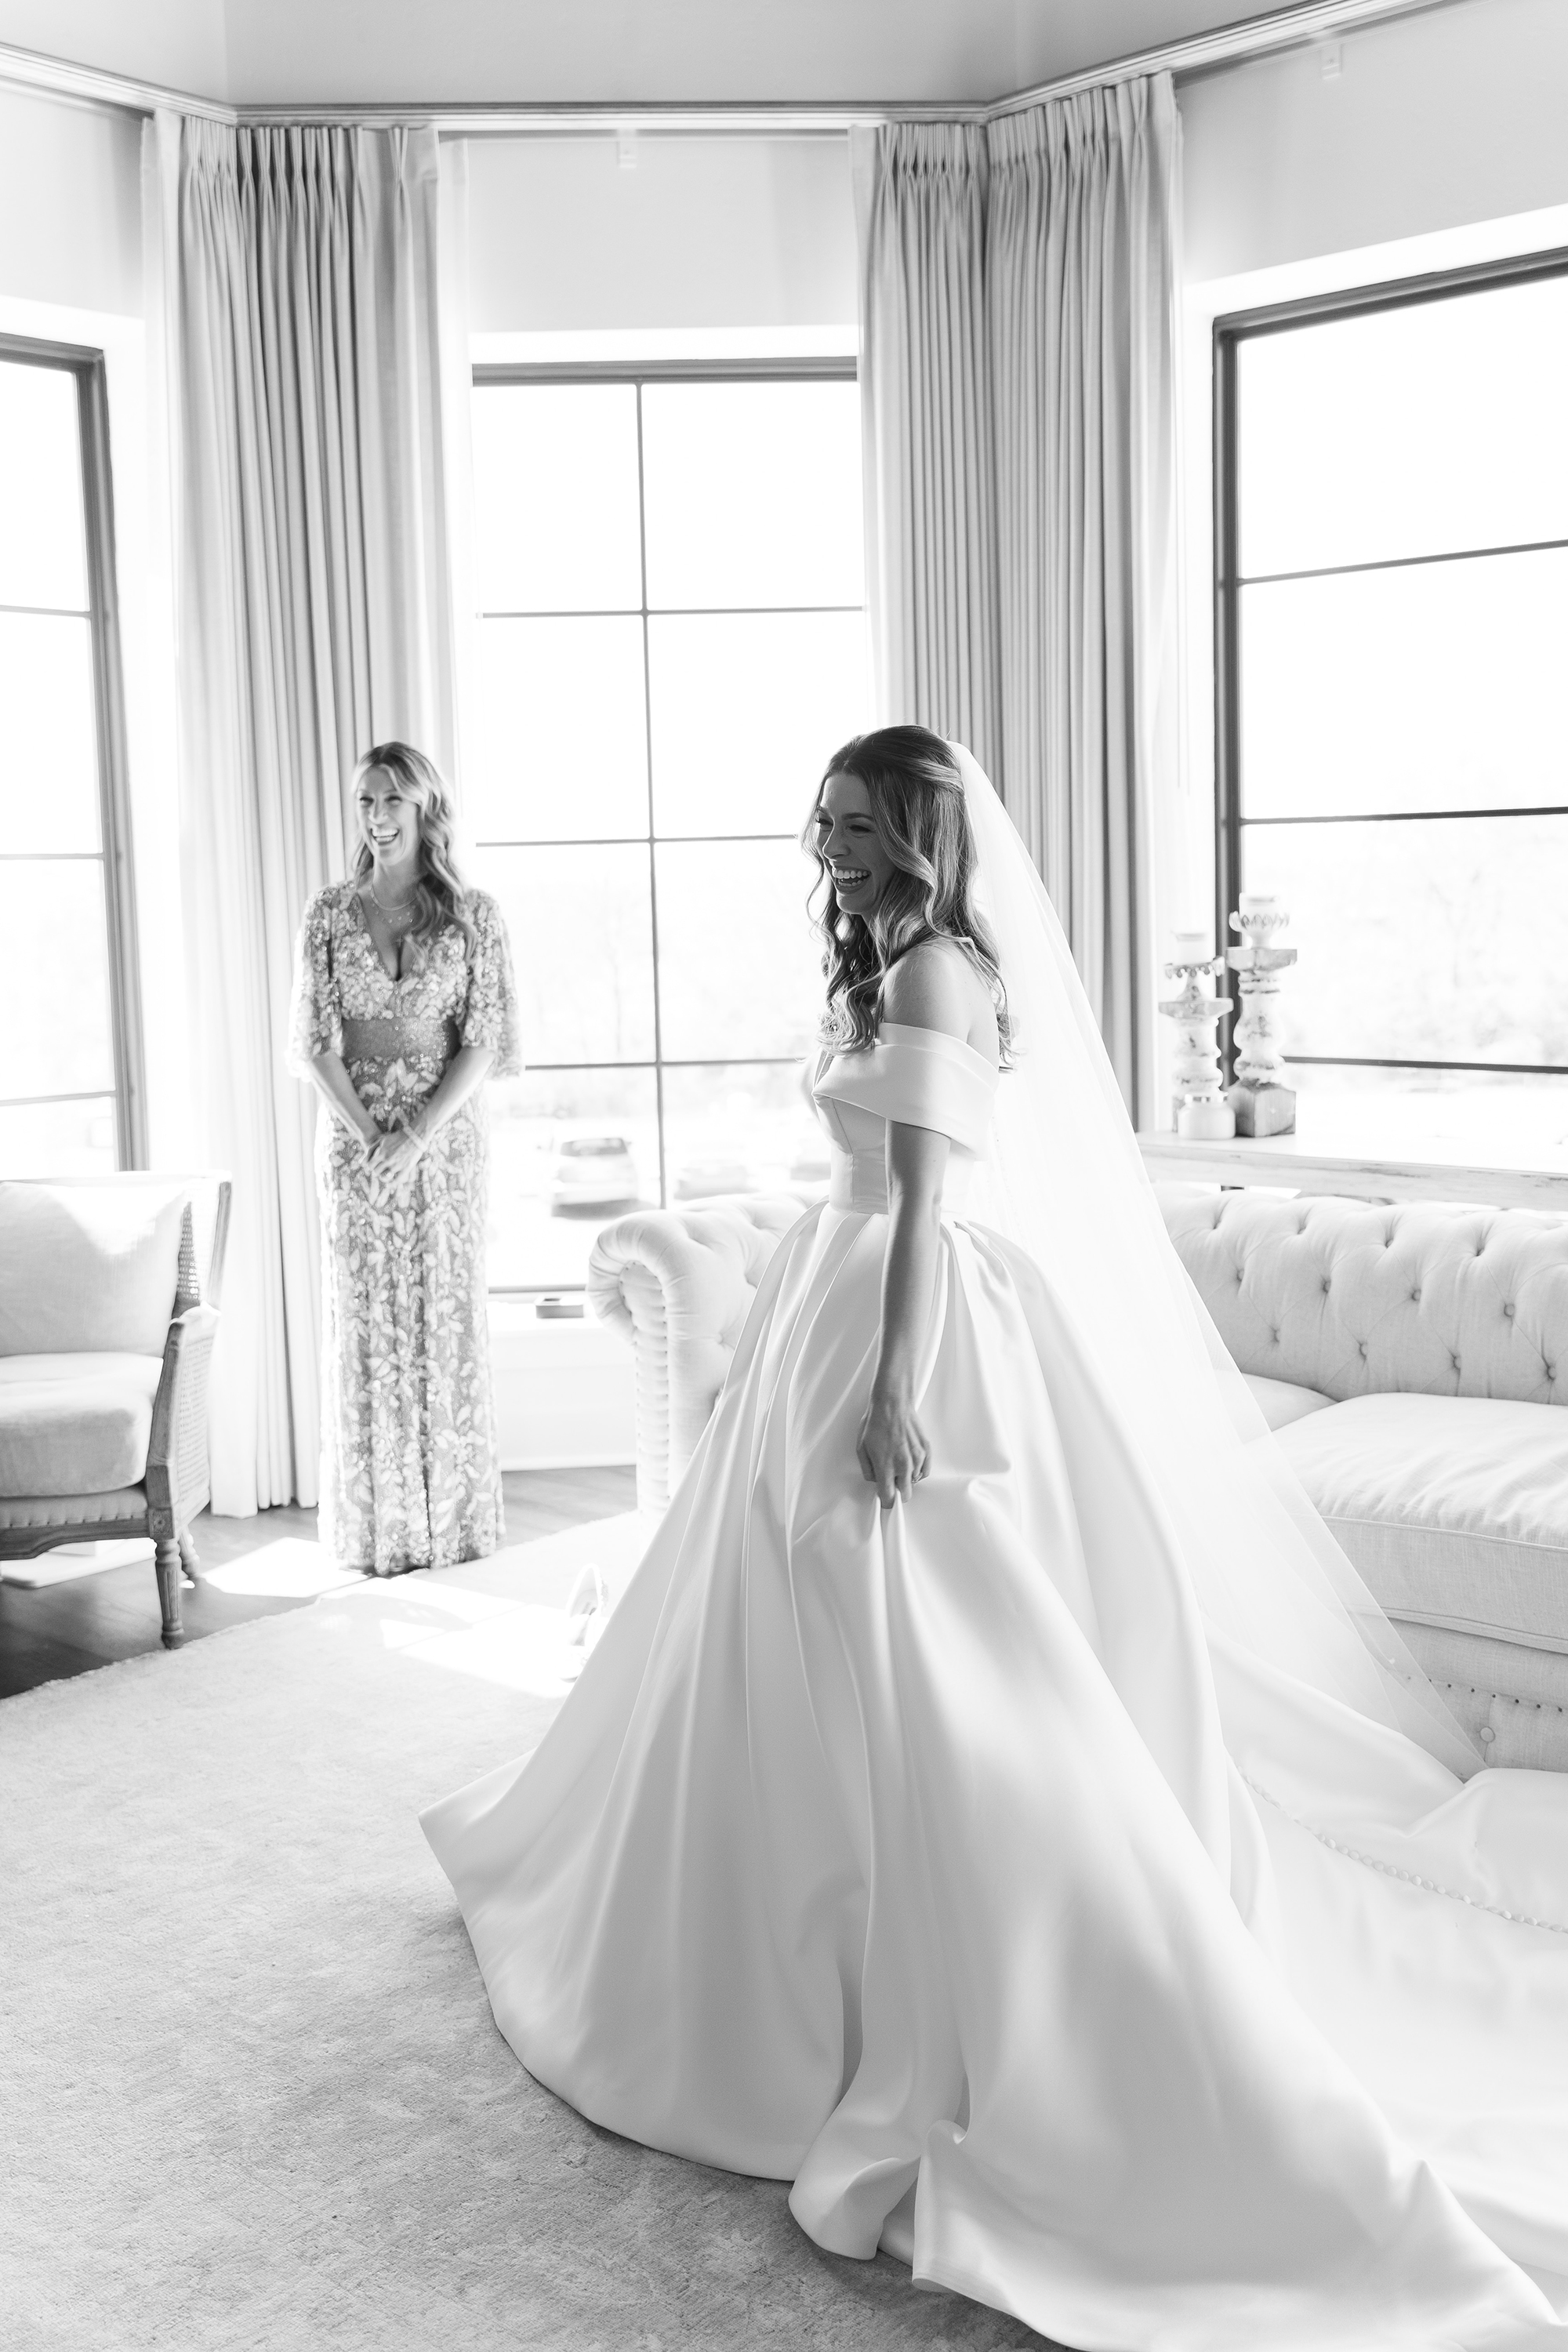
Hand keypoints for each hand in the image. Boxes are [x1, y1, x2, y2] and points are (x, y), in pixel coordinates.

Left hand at [365, 1123, 425, 1186]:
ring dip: (384, 1177)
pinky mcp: (406, 1168)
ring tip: (385, 1175)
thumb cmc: (397, 1137)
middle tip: (380, 1170)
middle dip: (377, 1171)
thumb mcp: (382, 1140)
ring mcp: (397, 1165)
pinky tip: (390, 1185)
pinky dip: (392, 1184)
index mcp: (381, 1152)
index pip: (370, 1165)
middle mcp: (388, 1160)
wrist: (413, 1136)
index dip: (371, 1166)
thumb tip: (364, 1161)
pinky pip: (397, 1180)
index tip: (374, 1166)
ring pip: (386, 1177)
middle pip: (377, 1171)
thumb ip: (372, 1149)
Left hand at [856, 1383, 929, 1508]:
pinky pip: (924, 1471)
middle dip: (898, 1492)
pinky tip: (909, 1461)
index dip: (886, 1501)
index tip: (885, 1500)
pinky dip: (918, 1470)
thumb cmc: (875, 1423)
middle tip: (891, 1481)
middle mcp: (903, 1466)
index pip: (889, 1497)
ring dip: (907, 1477)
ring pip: (914, 1481)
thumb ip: (868, 1470)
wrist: (892, 1404)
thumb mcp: (861, 1448)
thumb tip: (875, 1481)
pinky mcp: (926, 1451)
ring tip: (898, 1462)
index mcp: (885, 1467)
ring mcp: (917, 1459)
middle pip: (905, 1494)